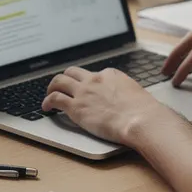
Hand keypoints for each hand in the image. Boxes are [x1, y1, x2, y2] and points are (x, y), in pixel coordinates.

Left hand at [42, 67, 182, 144]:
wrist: (141, 119)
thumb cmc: (145, 111)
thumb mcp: (135, 93)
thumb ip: (125, 92)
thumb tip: (128, 99)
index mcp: (110, 74)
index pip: (93, 74)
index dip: (86, 81)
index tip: (84, 88)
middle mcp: (94, 79)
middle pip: (72, 72)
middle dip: (65, 78)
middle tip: (61, 86)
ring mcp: (83, 92)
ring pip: (59, 81)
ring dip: (52, 87)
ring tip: (49, 94)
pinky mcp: (76, 108)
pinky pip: (55, 99)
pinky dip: (47, 101)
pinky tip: (46, 107)